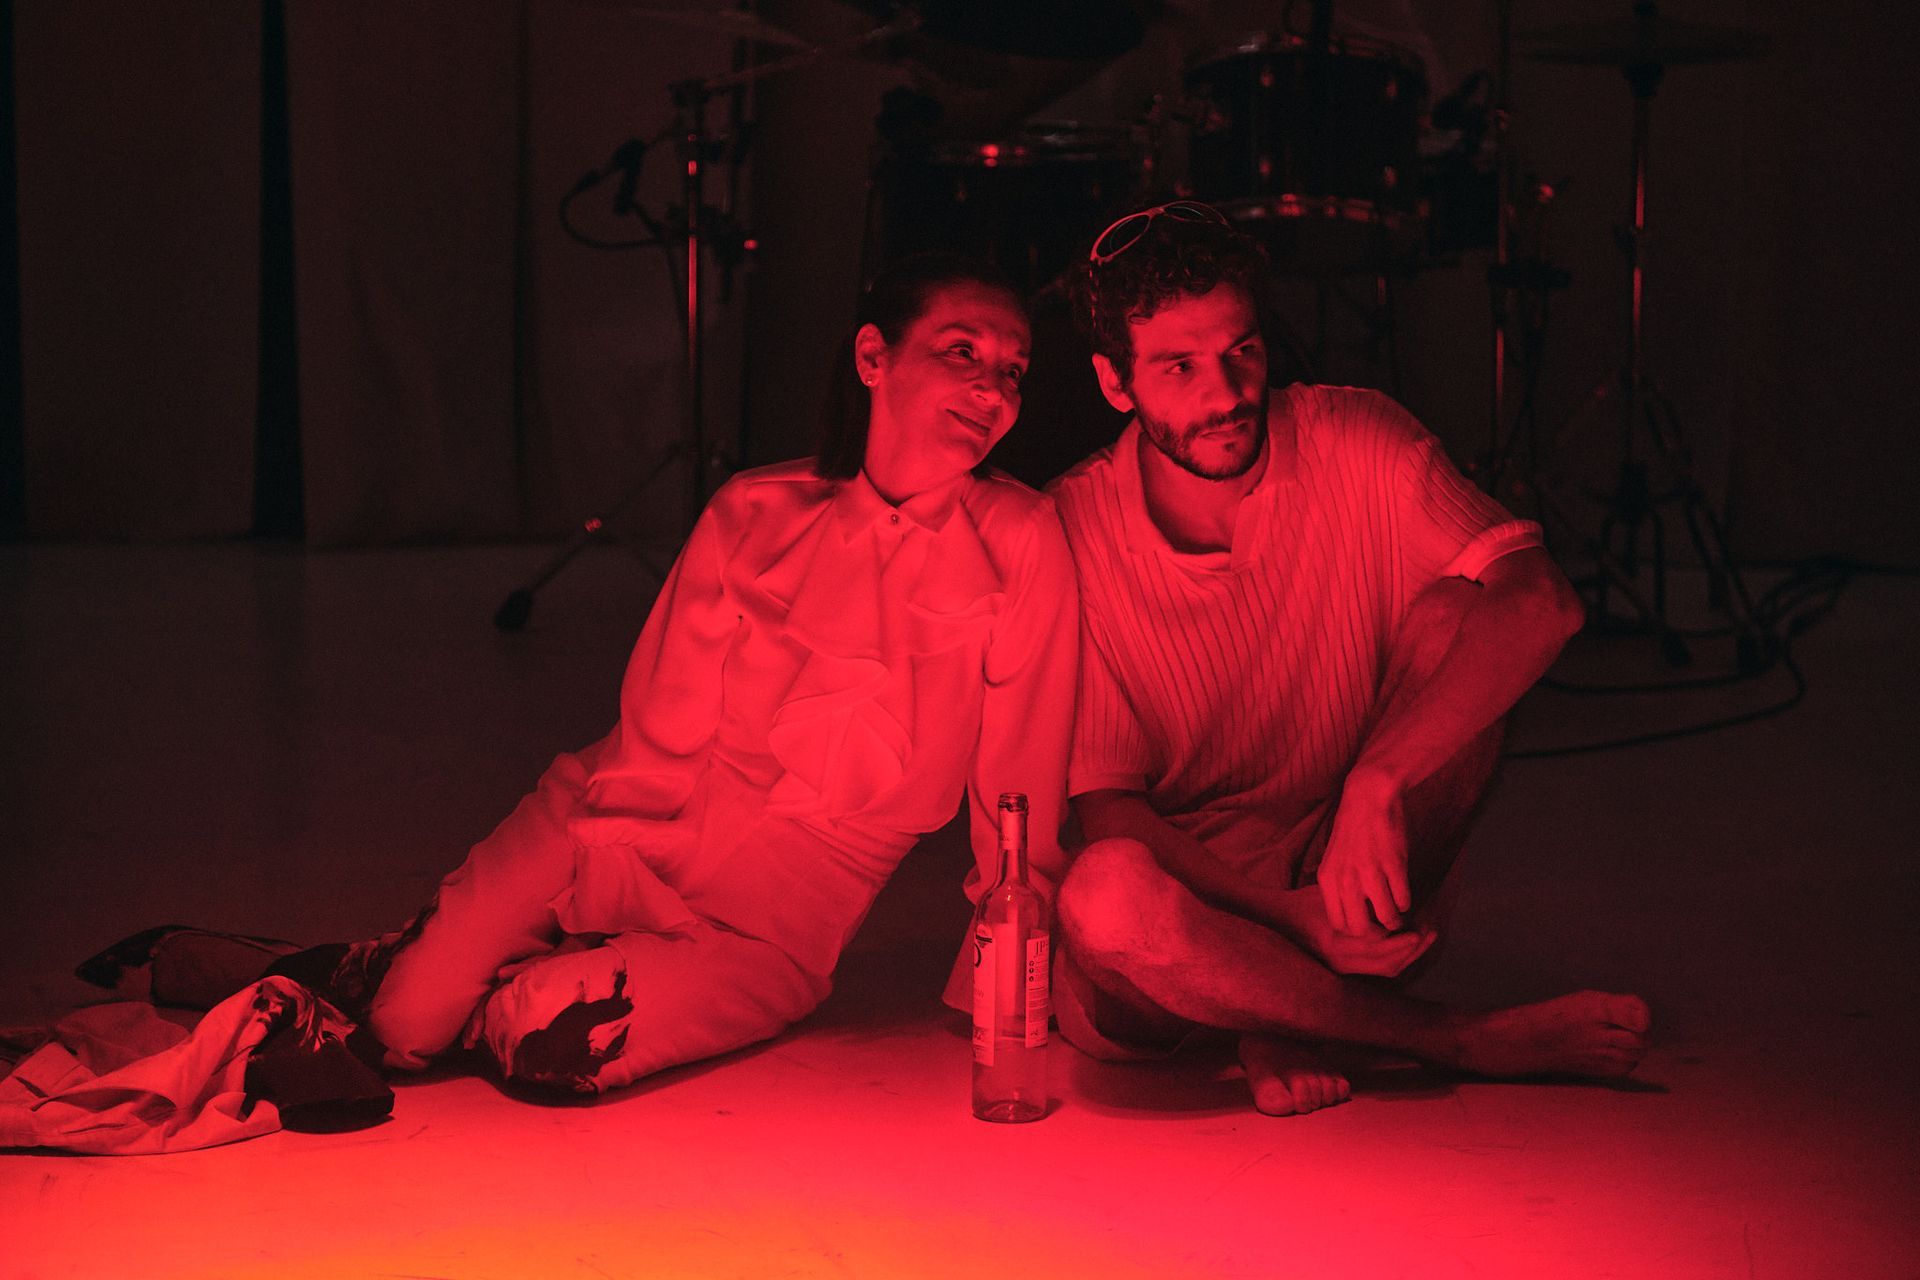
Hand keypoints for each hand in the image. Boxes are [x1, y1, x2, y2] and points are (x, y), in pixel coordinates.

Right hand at [1275, 885, 1434, 976]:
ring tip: (1426, 937)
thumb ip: (1357, 903)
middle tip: (1431, 930)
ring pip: (1387, 969)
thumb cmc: (1304, 903)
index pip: (1380, 944)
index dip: (1403, 934)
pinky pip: (1380, 971)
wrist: (1279, 922)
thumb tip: (1393, 906)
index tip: (1420, 919)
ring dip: (1409, 955)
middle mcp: (1340, 962)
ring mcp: (1342, 970)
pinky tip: (1409, 946)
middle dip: (1413, 947)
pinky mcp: (1346, 973)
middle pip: (1388, 961)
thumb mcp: (1331, 895)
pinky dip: (1398, 959)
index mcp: (1335, 942)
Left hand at [1316, 772, 1412, 934]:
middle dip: (1375, 933)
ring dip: (1395, 920)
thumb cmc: (1352, 830)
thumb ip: (1339, 887)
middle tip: (1382, 925)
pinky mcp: (1394, 866)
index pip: (1338, 924)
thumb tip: (1351, 915)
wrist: (1368, 798)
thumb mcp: (1334, 860)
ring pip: (1386, 918)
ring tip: (1397, 915)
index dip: (1353, 929)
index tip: (1364, 924)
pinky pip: (1403, 900)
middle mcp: (1346, 880)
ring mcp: (1370, 874)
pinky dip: (1405, 902)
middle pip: (1360, 929)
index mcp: (1327, 880)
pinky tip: (1403, 895)